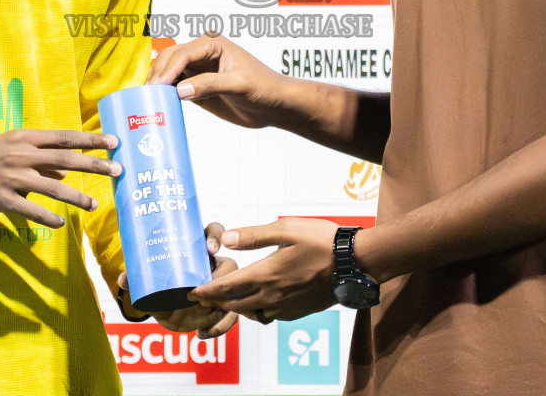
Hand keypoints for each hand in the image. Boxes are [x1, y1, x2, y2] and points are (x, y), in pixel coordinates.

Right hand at [0, 130, 120, 229]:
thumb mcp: (8, 150)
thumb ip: (37, 159)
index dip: (91, 139)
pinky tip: (60, 224)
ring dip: (76, 196)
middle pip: (66, 158)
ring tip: (94, 204)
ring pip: (53, 186)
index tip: (113, 141)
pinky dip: (47, 218)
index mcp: (23, 138)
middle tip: (118, 169)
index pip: (64, 136)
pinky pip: (30, 210)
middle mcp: (21, 154)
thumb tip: (65, 171)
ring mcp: (11, 176)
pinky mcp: (0, 198)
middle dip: (95, 164)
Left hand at [117, 223, 240, 339]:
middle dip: (220, 278)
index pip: (214, 232)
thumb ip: (136, 279)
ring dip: (222, 303)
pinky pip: (230, 317)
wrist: (165, 308)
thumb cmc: (160, 285)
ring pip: (235, 292)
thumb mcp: (149, 280)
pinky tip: (202, 332)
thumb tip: (124, 280)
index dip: (215, 237)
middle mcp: (213, 266)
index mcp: (198, 249)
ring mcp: (221, 288)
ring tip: (202, 312)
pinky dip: (219, 327)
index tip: (209, 248)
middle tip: (199, 290)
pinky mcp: (222, 308)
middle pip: (230, 264)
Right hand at [148, 33, 299, 130]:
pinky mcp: (197, 87)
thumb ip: (210, 85)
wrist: (275, 105)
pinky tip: (157, 104)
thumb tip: (179, 90)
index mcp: (213, 43)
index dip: (169, 69)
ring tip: (146, 99)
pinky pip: (176, 88)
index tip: (158, 85)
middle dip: (158, 74)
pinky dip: (165, 94)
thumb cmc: (265, 88)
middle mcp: (202, 53)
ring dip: (158, 83)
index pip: (183, 53)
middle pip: (170, 59)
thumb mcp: (239, 85)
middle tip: (148, 93)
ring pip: (170, 72)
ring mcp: (198, 70)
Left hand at [189, 218, 339, 322]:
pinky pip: (269, 316)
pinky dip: (257, 311)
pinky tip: (258, 300)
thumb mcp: (285, 229)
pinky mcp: (297, 311)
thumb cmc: (321, 241)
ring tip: (228, 298)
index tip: (191, 292)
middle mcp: (272, 295)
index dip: (206, 290)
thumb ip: (253, 235)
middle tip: (203, 296)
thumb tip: (226, 239)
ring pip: (251, 313)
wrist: (354, 263)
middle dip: (216, 301)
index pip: (227, 287)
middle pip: (234, 304)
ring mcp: (285, 306)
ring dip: (235, 307)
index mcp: (266, 274)